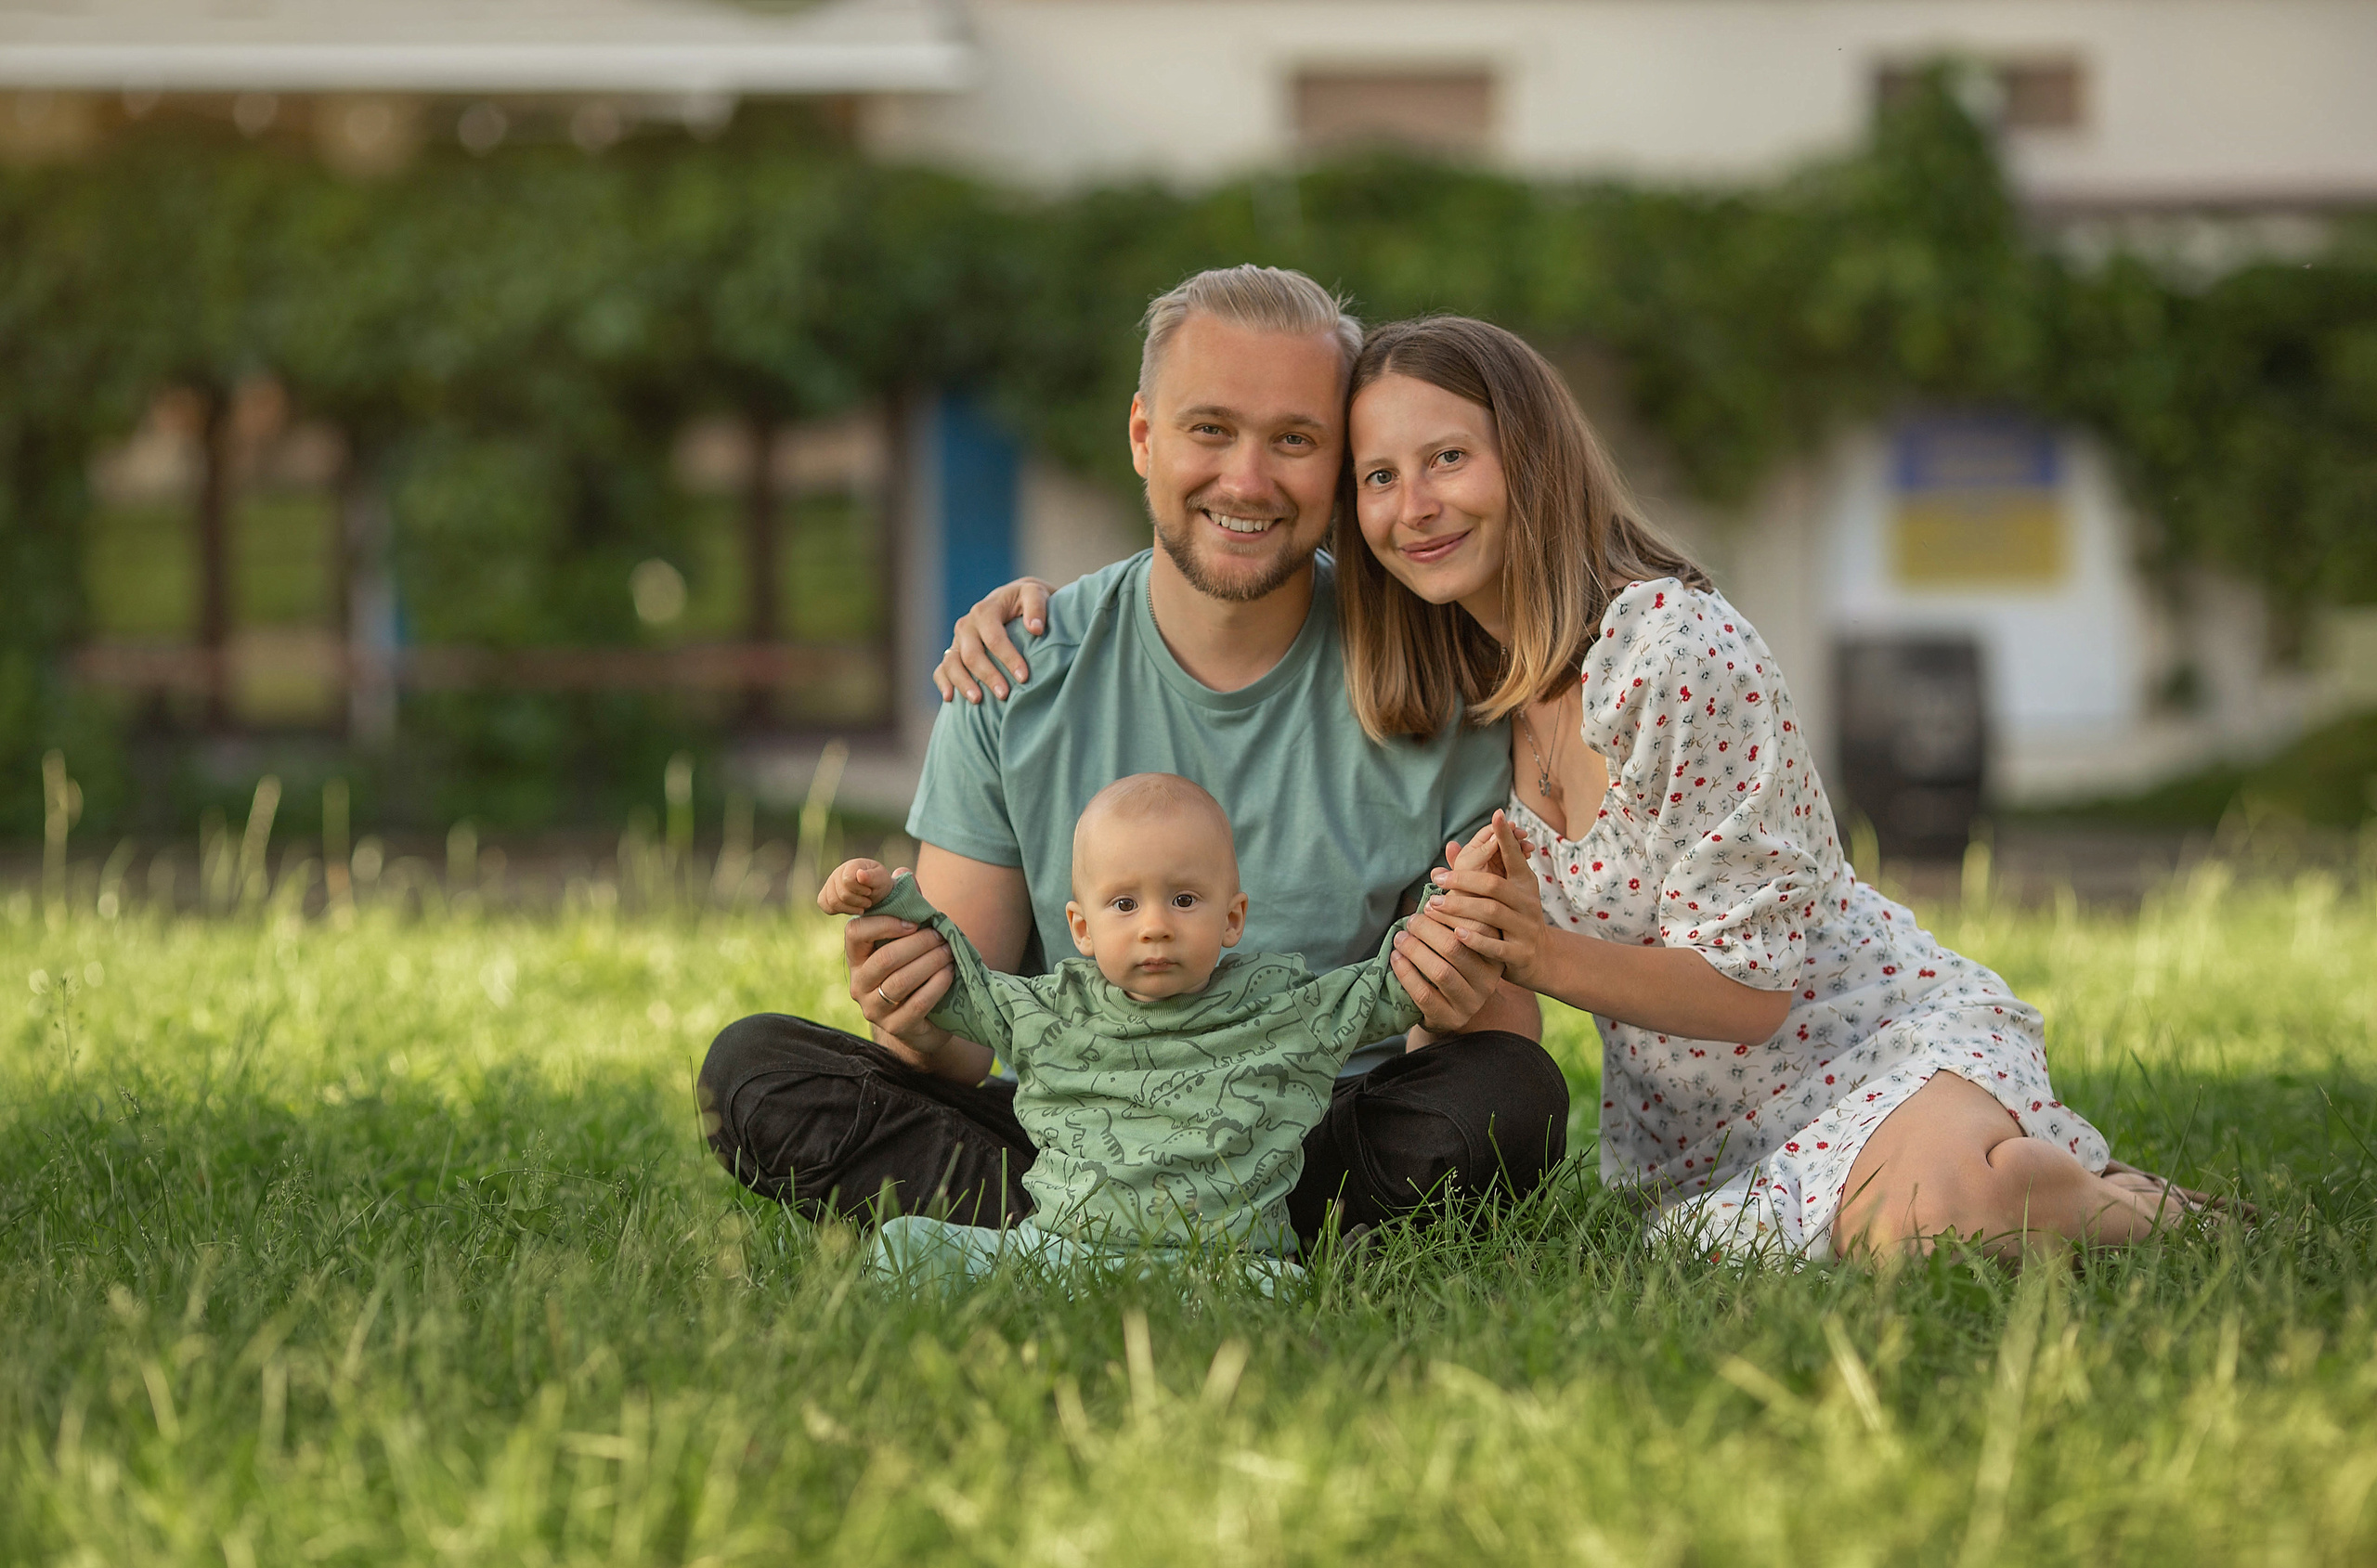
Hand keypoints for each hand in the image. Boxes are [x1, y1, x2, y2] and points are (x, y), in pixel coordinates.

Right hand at [817, 857, 894, 915]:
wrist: (874, 888)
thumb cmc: (878, 882)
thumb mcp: (881, 878)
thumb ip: (872, 876)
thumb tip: (860, 874)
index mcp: (851, 865)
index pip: (848, 880)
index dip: (860, 890)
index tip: (869, 891)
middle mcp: (837, 873)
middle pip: (842, 894)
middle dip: (858, 902)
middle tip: (868, 902)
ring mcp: (829, 884)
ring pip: (833, 902)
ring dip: (850, 909)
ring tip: (861, 906)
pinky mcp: (825, 895)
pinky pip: (825, 906)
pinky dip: (839, 911)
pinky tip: (850, 908)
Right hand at [844, 907, 956, 1059]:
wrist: (923, 1021)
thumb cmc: (914, 971)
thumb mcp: (908, 940)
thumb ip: (905, 908)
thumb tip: (901, 872)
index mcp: (857, 958)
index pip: (855, 934)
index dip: (883, 924)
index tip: (914, 921)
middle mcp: (859, 984)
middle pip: (884, 959)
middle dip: (918, 944)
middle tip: (942, 935)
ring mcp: (874, 1009)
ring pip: (900, 982)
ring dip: (929, 962)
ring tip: (949, 951)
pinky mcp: (896, 1027)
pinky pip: (917, 1003)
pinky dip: (936, 985)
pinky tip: (950, 973)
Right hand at [933, 576, 1056, 702]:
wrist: (1012, 600)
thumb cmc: (1025, 601)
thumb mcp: (1034, 594)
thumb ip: (1036, 607)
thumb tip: (1035, 629)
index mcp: (984, 611)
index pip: (994, 638)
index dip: (1008, 658)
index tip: (1023, 677)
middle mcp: (967, 625)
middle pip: (971, 654)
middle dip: (987, 675)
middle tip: (1004, 694)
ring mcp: (957, 641)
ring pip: (952, 663)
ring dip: (963, 683)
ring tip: (978, 701)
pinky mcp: (953, 653)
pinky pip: (942, 669)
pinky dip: (943, 683)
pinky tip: (950, 698)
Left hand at [1391, 902, 1503, 1034]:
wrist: (1452, 1007)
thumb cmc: (1453, 960)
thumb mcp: (1461, 933)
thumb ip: (1456, 903)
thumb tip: (1440, 866)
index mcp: (1495, 953)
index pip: (1479, 926)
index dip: (1452, 911)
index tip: (1430, 902)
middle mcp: (1488, 979)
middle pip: (1456, 947)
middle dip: (1427, 929)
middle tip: (1411, 920)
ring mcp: (1471, 1002)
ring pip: (1440, 971)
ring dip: (1415, 950)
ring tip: (1400, 937)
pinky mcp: (1450, 1017)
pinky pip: (1424, 994)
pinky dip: (1406, 973)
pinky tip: (1396, 958)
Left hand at [1425, 811, 1552, 992]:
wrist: (1541, 958)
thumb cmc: (1514, 918)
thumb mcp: (1505, 892)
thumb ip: (1480, 870)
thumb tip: (1450, 845)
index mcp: (1524, 883)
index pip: (1514, 856)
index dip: (1506, 836)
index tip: (1496, 814)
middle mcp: (1527, 903)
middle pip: (1494, 885)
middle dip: (1462, 880)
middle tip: (1436, 879)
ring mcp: (1525, 928)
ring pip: (1492, 913)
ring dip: (1460, 907)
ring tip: (1435, 905)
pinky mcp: (1520, 953)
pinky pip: (1496, 946)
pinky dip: (1476, 940)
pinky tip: (1457, 933)